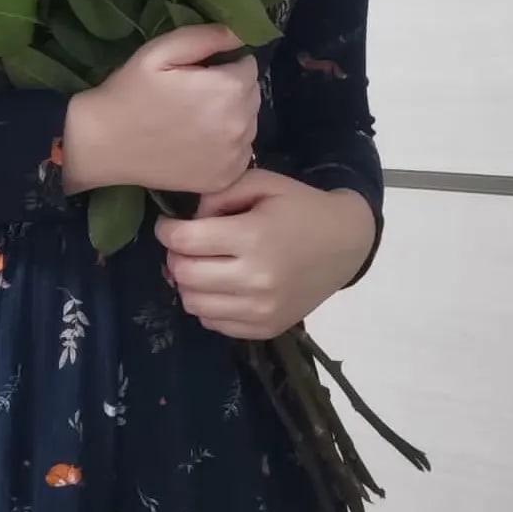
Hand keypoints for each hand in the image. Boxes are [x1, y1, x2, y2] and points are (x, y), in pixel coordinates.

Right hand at [62, 25, 258, 196]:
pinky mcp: (225, 178)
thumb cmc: (130, 91)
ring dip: (231, 117)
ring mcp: (234, 156)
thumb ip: (207, 36)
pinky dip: (227, 145)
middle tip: (194, 94)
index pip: (249, 65)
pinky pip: (240, 152)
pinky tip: (197, 142)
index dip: (225, 64)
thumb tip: (242, 33)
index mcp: (228, 89)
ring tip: (195, 118)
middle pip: (252, 95)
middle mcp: (240, 125)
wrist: (103, 144)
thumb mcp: (161, 51)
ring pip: (249, 123)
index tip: (199, 72)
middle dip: (231, 89)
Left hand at [155, 170, 376, 339]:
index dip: (167, 230)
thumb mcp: (262, 183)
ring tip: (200, 265)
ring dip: (187, 283)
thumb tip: (189, 219)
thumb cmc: (300, 207)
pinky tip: (219, 285)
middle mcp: (255, 279)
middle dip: (175, 256)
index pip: (185, 241)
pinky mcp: (266, 328)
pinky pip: (214, 323)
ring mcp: (261, 309)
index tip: (168, 225)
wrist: (345, 244)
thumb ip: (220, 193)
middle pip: (184, 274)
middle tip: (184, 245)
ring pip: (194, 303)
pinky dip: (207, 305)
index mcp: (252, 237)